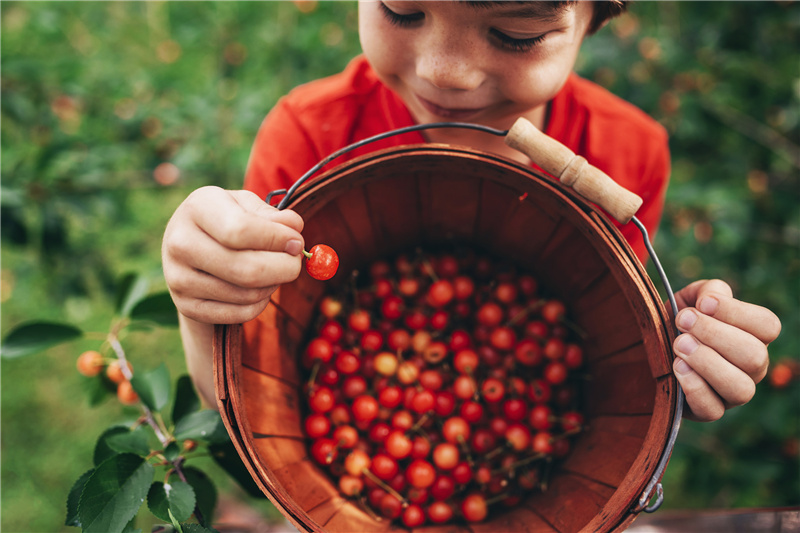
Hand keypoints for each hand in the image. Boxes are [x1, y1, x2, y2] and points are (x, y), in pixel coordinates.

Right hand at [162, 186, 304, 323]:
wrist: (189, 248)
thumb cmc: (226, 220)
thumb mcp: (247, 206)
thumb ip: (273, 215)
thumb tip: (294, 228)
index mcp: (197, 208)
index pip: (241, 230)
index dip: (277, 240)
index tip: (297, 243)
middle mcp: (180, 243)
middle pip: (247, 269)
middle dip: (284, 268)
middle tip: (296, 262)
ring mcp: (178, 278)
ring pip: (247, 294)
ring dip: (273, 285)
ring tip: (274, 271)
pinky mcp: (186, 306)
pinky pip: (239, 313)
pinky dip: (260, 304)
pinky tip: (260, 288)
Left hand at [671, 279, 780, 420]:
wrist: (650, 349)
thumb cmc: (679, 323)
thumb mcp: (691, 298)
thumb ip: (708, 291)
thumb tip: (710, 300)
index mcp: (753, 337)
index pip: (768, 326)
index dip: (736, 312)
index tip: (702, 303)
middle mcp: (751, 368)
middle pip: (755, 356)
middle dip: (714, 335)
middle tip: (682, 321)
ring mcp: (732, 393)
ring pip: (740, 388)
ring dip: (707, 362)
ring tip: (679, 344)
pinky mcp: (708, 411)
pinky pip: (713, 410)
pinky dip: (694, 387)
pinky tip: (676, 366)